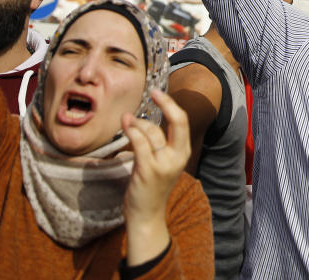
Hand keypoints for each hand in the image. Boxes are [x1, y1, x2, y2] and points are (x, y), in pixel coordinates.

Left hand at [122, 89, 190, 265]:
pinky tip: (125, 125)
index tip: (157, 92)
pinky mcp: (148, 170)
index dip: (171, 104)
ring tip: (126, 122)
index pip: (182, 121)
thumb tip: (141, 117)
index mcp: (183, 152)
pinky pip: (139, 143)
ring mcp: (164, 164)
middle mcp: (177, 156)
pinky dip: (131, 131)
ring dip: (136, 123)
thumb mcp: (160, 161)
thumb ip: (156, 141)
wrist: (146, 215)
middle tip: (151, 92)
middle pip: (178, 121)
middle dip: (166, 103)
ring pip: (151, 131)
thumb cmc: (150, 186)